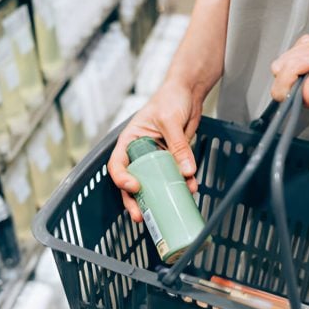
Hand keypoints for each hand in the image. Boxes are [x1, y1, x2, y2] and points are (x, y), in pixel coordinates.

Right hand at [107, 81, 201, 221]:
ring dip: (161, 196)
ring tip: (169, 208)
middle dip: (136, 201)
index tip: (134, 187)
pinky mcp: (172, 159)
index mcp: (130, 140)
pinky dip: (181, 185)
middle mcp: (139, 152)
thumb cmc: (171, 98)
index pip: (118, 164)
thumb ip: (178, 145)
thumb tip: (187, 171)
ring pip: (154, 183)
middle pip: (133, 181)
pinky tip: (190, 190)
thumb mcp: (171, 121)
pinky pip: (174, 176)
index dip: (122, 179)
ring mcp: (156, 157)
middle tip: (142, 216)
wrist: (189, 92)